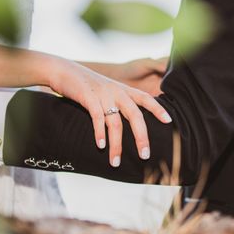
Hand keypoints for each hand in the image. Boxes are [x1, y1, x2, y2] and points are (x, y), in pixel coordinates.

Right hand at [46, 57, 171, 166]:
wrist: (63, 71)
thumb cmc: (87, 85)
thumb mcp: (107, 90)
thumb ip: (119, 102)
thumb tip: (131, 123)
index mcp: (123, 90)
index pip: (146, 98)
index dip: (158, 109)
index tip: (169, 122)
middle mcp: (116, 91)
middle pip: (135, 115)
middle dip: (141, 137)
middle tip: (145, 155)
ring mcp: (102, 94)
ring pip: (115, 122)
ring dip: (116, 145)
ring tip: (116, 162)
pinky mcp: (88, 97)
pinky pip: (97, 117)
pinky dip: (99, 133)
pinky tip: (101, 146)